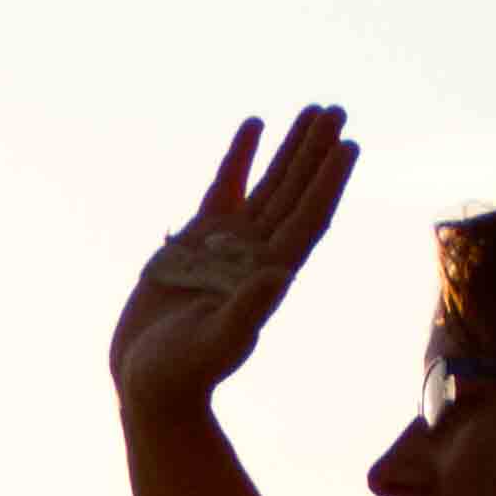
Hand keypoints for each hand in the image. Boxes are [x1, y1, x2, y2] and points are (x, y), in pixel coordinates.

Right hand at [106, 105, 353, 419]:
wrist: (148, 384)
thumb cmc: (182, 374)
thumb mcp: (214, 345)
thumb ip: (246, 312)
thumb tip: (278, 277)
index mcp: (270, 275)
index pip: (308, 220)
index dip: (328, 184)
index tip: (347, 146)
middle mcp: (257, 254)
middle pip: (296, 194)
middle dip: (316, 153)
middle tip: (336, 111)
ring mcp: (229, 244)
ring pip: (269, 185)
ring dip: (291, 149)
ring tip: (314, 110)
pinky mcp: (198, 240)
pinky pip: (226, 187)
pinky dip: (240, 157)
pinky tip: (254, 126)